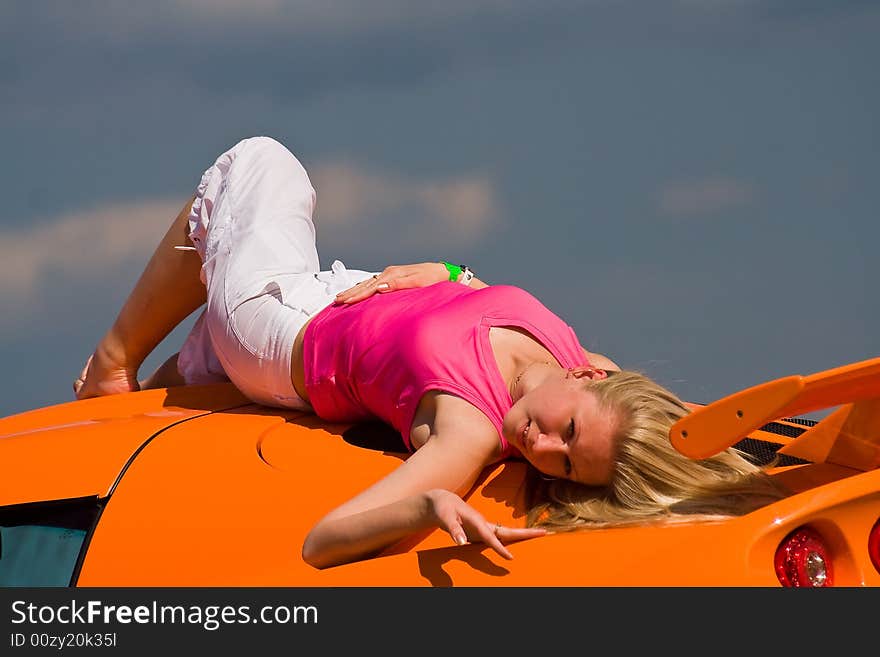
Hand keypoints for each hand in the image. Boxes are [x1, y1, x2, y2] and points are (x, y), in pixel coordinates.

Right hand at [334, 262, 449, 304]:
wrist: (444, 272)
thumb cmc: (434, 279)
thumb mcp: (419, 281)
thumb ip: (399, 284)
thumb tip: (379, 287)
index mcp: (393, 274)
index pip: (370, 287)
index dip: (356, 295)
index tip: (344, 302)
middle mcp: (389, 273)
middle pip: (365, 284)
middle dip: (350, 293)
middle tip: (335, 301)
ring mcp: (390, 274)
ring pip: (367, 283)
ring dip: (354, 290)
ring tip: (341, 297)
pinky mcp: (393, 277)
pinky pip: (373, 284)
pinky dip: (363, 288)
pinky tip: (357, 291)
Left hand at [423, 489, 546, 559]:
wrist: (443, 502)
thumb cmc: (443, 509)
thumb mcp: (444, 518)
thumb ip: (453, 530)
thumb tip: (461, 543)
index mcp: (477, 520)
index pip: (491, 536)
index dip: (500, 548)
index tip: (510, 559)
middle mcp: (484, 523)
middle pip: (508, 531)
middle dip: (526, 533)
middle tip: (545, 532)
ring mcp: (485, 528)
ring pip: (507, 534)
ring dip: (523, 536)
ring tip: (542, 535)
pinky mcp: (483, 532)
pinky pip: (500, 538)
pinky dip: (512, 541)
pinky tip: (521, 547)